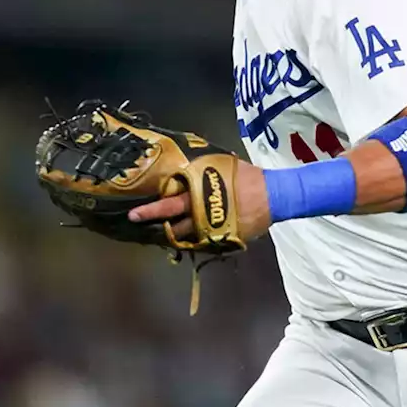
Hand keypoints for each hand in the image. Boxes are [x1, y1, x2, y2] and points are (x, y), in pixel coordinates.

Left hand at [126, 159, 272, 242]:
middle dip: (151, 216)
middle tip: (134, 218)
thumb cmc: (248, 177)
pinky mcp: (221, 237)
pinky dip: (194, 239)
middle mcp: (200, 210)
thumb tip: (189, 165)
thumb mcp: (223, 165)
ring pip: (184, 234)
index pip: (170, 198)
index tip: (135, 211)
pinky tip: (188, 238)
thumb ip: (204, 168)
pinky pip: (202, 241)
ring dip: (172, 232)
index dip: (153, 204)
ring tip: (163, 231)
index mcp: (199, 190)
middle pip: (171, 217)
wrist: (272, 195)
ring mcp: (210, 227)